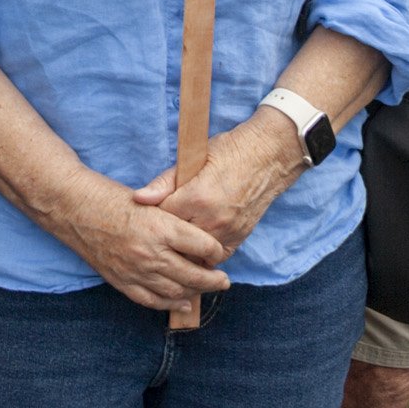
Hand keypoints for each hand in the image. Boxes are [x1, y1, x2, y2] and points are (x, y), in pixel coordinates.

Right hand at [48, 175, 231, 310]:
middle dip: (214, 280)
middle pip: (195, 274)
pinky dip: (170, 304)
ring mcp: (136, 271)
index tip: (218, 252)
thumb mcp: (149, 200)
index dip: (216, 251)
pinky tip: (182, 303)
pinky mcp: (122, 281)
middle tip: (224, 281)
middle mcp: (152, 252)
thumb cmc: (110, 197)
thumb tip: (196, 240)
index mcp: (162, 227)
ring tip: (206, 290)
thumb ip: (172, 221)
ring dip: (196, 293)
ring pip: (177, 291)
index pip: (204, 246)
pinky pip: (152, 300)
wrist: (73, 207)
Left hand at [132, 112, 308, 257]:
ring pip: (195, 254)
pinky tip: (197, 243)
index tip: (152, 212)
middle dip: (167, 235)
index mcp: (197, 197)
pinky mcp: (239, 238)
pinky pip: (216, 256)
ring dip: (184, 247)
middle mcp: (213, 219)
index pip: (162, 218)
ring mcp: (228, 232)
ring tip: (176, 239)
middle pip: (176, 241)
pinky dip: (205, 252)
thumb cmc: (230, 151)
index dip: (155, 215)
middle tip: (160, 228)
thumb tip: (139, 198)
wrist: (269, 156)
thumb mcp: (193, 158)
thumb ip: (165, 182)